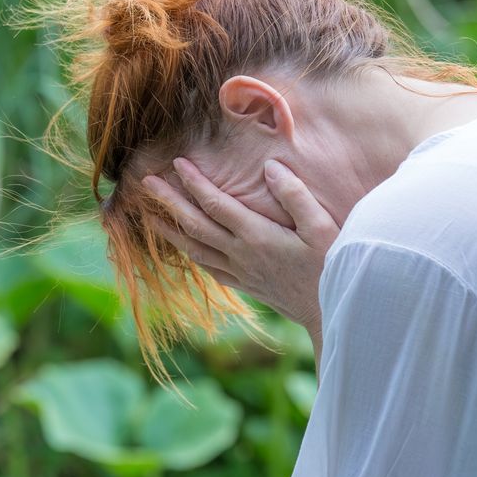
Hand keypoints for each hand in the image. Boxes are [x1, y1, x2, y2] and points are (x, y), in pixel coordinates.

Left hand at [142, 157, 339, 340]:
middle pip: (195, 225)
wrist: (331, 313)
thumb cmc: (332, 265)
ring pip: (195, 249)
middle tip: (145, 182)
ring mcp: (241, 272)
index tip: (176, 163)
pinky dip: (190, 255)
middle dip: (169, 202)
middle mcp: (242, 254)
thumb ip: (295, 196)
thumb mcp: (321, 226)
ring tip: (149, 216)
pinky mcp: (246, 285)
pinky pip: (208, 269)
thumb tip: (269, 167)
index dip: (194, 182)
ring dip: (170, 231)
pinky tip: (183, 249)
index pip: (216, 204)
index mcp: (257, 236)